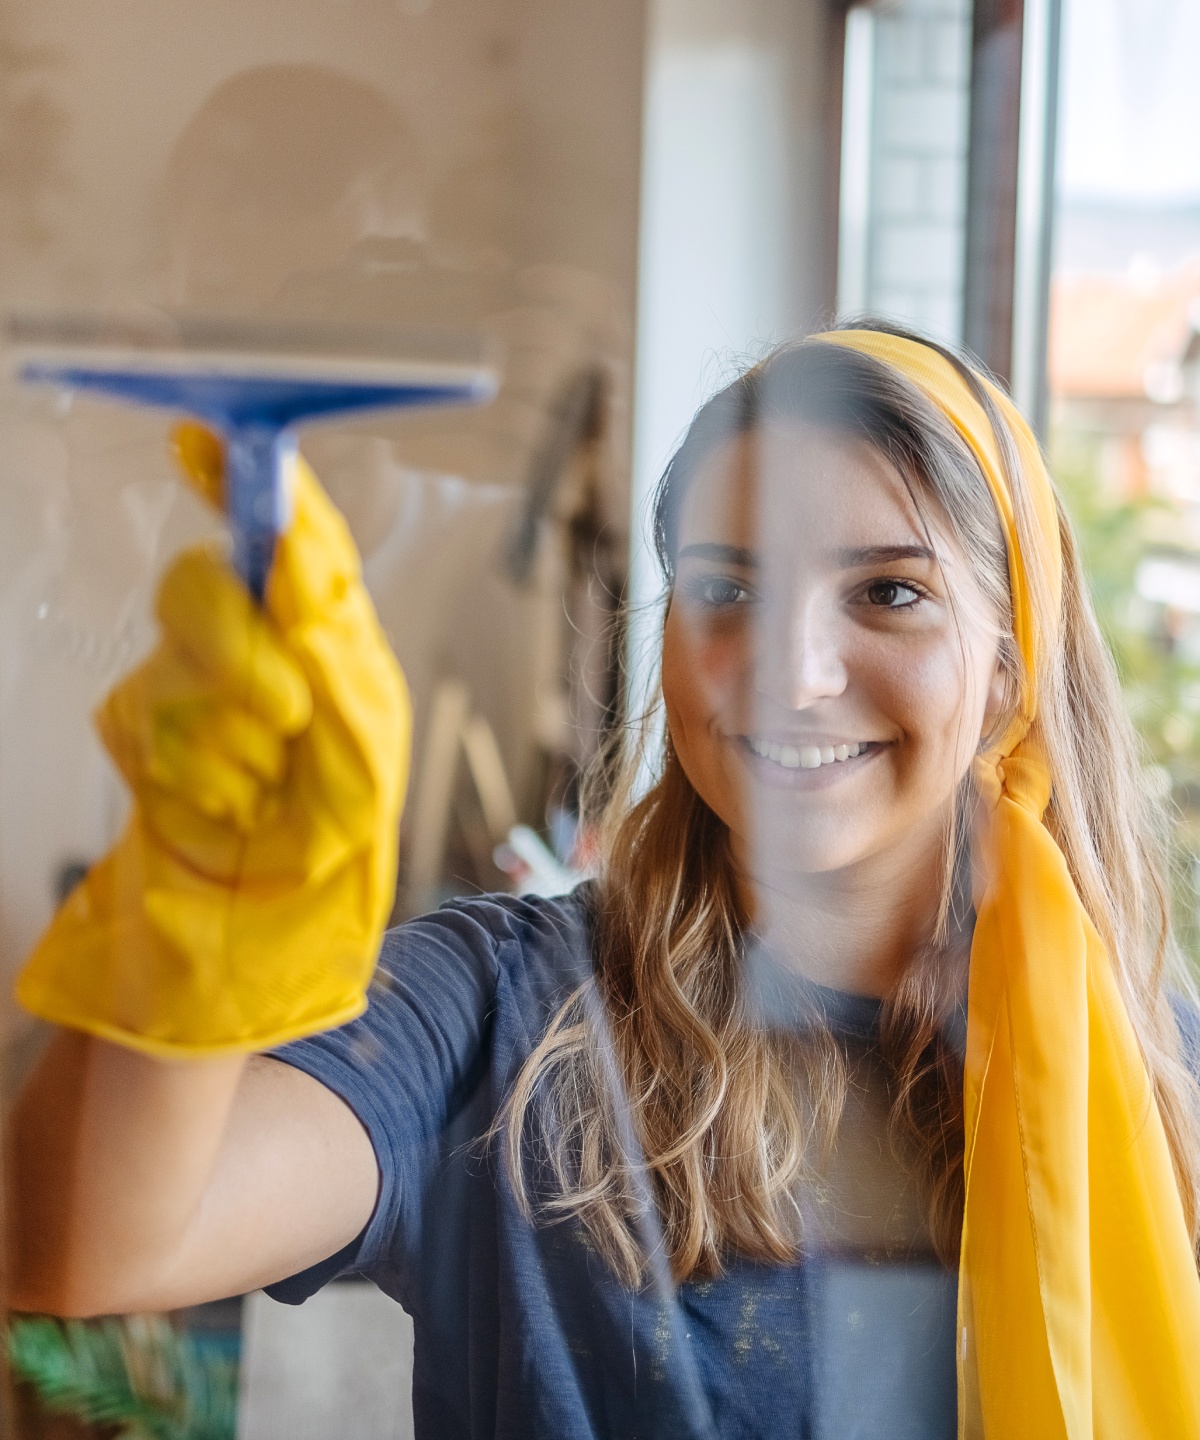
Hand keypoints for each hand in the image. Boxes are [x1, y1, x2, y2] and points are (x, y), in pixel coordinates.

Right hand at [16, 424, 411, 1055]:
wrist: (253, 938)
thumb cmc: (327, 851)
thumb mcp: (365, 768)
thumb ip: (342, 675)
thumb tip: (306, 589)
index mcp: (329, 648)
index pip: (295, 549)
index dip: (262, 495)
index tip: (218, 445)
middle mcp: (259, 651)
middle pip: (210, 586)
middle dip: (242, 653)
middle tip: (285, 720)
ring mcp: (189, 684)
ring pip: (174, 656)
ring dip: (227, 741)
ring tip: (259, 797)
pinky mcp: (140, 729)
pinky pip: (145, 724)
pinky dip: (191, 779)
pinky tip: (219, 813)